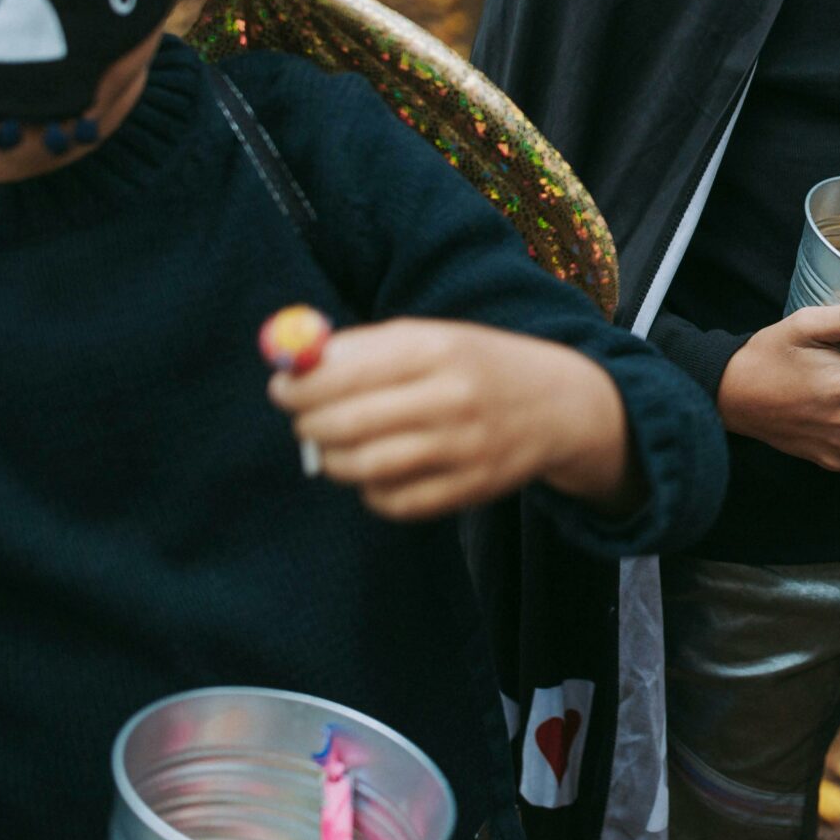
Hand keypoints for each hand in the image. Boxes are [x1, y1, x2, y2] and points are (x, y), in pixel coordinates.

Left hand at [272, 319, 632, 520]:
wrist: (557, 404)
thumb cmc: (474, 364)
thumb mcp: (430, 337)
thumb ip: (365, 348)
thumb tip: (296, 364)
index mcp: (438, 348)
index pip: (347, 372)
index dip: (301, 386)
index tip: (282, 390)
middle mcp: (453, 397)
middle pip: (351, 423)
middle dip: (310, 426)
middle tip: (303, 424)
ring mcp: (465, 448)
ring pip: (368, 466)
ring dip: (334, 461)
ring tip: (332, 450)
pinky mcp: (471, 489)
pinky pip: (395, 502)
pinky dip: (371, 491)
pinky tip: (375, 472)